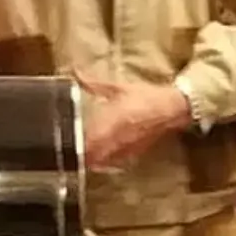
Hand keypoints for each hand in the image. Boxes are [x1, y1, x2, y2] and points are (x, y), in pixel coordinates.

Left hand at [78, 76, 194, 167]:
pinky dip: (104, 162)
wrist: (170, 109)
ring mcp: (125, 149)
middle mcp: (116, 138)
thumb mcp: (118, 87)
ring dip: (90, 159)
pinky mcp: (132, 154)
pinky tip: (100, 155)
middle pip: (92, 155)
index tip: (64, 140)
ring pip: (101, 162)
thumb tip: (75, 72)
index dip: (74, 144)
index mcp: (111, 120)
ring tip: (82, 153)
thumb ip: (94, 83)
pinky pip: (113, 163)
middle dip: (80, 154)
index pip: (87, 139)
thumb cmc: (145, 96)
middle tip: (70, 148)